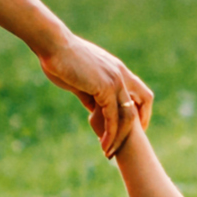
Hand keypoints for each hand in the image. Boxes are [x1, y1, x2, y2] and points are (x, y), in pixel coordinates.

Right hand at [37, 30, 151, 155]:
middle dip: (137, 126)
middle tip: (126, 144)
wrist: (53, 45)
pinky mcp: (105, 87)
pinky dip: (110, 133)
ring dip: (120, 136)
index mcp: (117, 69)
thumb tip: (94, 110)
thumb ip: (90, 95)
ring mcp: (115, 80)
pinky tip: (103, 144)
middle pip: (142, 102)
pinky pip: (113, 117)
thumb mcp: (80, 80)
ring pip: (128, 115)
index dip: (141, 110)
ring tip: (109, 152)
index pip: (140, 92)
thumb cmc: (61, 59)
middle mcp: (121, 74)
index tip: (133, 127)